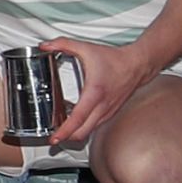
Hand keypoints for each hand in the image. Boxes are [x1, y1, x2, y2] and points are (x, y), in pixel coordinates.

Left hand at [38, 36, 145, 150]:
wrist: (136, 65)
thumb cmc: (114, 60)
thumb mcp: (86, 48)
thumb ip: (63, 44)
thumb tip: (45, 45)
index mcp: (94, 93)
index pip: (78, 118)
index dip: (64, 130)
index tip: (55, 138)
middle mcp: (102, 106)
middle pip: (83, 132)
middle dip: (66, 138)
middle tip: (53, 138)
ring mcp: (107, 112)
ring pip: (89, 131)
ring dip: (75, 134)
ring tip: (61, 131)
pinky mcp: (110, 113)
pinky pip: (95, 126)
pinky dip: (84, 128)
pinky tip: (76, 122)